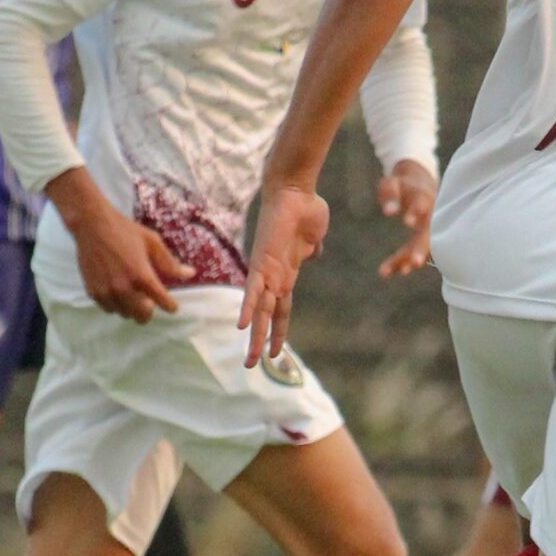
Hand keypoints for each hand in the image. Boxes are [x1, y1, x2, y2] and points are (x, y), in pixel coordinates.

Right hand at [63, 182, 191, 323]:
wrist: (92, 225)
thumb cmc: (124, 230)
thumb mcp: (152, 242)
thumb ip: (170, 263)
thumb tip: (190, 274)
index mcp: (142, 275)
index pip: (162, 302)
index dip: (170, 306)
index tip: (172, 306)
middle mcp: (124, 288)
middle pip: (142, 316)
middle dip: (149, 311)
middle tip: (149, 301)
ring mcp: (107, 292)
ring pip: (125, 314)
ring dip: (132, 308)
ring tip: (132, 294)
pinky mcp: (93, 292)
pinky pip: (109, 309)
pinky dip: (116, 305)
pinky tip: (118, 292)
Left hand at [239, 182, 330, 366]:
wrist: (296, 190)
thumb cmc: (307, 210)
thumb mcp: (314, 238)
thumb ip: (311, 249)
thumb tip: (314, 253)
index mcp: (287, 274)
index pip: (282, 310)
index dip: (279, 331)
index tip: (276, 352)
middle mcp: (275, 276)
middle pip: (267, 317)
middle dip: (260, 341)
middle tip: (250, 365)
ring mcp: (268, 270)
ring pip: (260, 311)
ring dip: (255, 336)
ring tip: (249, 359)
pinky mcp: (263, 261)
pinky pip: (254, 290)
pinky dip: (248, 308)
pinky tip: (241, 326)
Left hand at [375, 160, 437, 278]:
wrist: (420, 186)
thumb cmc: (403, 185)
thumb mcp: (392, 183)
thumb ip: (390, 194)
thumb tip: (389, 212)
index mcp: (423, 196)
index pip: (422, 203)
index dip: (416, 211)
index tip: (407, 222)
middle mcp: (431, 214)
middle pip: (429, 232)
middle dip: (422, 248)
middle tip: (415, 263)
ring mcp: (431, 228)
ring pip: (423, 246)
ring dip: (413, 259)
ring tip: (402, 271)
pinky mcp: (424, 239)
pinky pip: (414, 252)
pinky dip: (403, 262)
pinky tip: (389, 271)